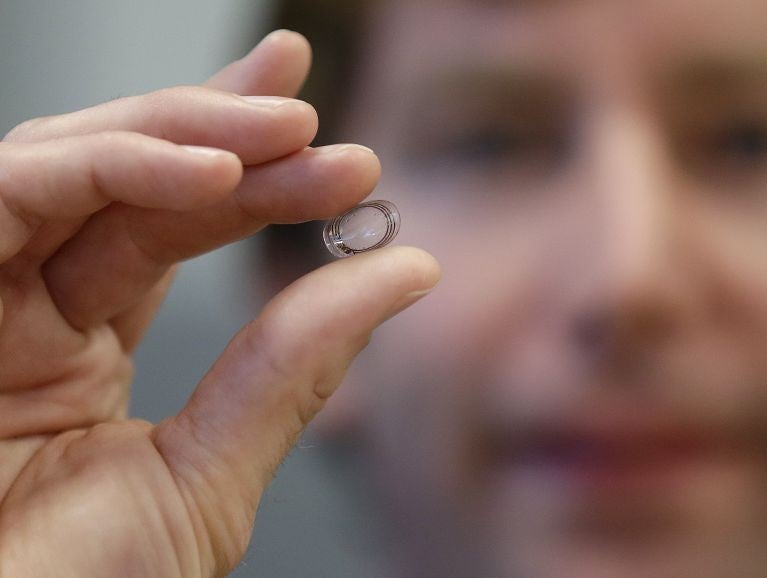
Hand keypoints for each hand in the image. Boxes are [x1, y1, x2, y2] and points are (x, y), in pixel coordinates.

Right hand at [0, 31, 439, 576]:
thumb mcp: (204, 475)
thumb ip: (293, 368)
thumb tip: (404, 273)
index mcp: (80, 353)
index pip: (178, 229)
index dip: (261, 182)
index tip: (352, 164)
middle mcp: (25, 308)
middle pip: (133, 182)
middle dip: (230, 133)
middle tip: (316, 122)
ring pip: (80, 164)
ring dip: (188, 133)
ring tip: (289, 130)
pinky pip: (14, 192)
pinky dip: (113, 167)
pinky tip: (212, 171)